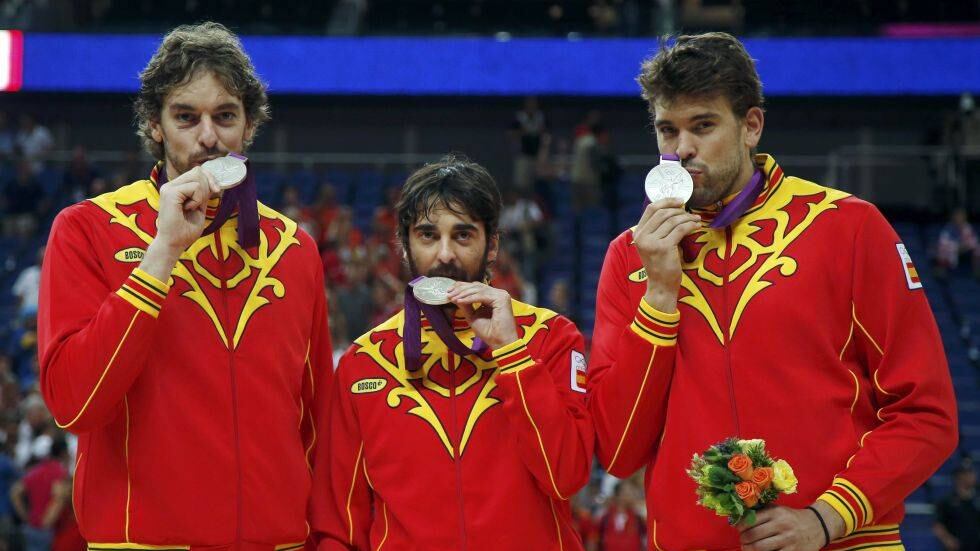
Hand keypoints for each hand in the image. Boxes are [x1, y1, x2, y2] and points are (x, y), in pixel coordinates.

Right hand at [140, 166, 220, 281]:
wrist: (173, 244)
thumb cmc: (185, 231)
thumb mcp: (199, 207)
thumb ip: (202, 194)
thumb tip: (213, 181)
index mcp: (176, 188)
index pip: (196, 171)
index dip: (210, 179)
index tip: (216, 191)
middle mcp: (170, 185)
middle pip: (198, 171)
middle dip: (208, 185)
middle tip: (201, 204)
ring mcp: (168, 188)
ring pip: (197, 176)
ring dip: (201, 194)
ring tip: (191, 208)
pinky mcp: (170, 193)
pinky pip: (195, 187)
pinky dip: (197, 199)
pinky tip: (188, 209)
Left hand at [446, 282, 519, 349]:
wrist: (499, 342)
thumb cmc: (488, 332)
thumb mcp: (472, 316)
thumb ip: (465, 305)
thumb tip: (454, 295)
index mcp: (493, 297)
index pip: (476, 288)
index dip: (462, 287)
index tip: (449, 291)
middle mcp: (498, 294)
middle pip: (477, 286)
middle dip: (461, 289)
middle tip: (448, 293)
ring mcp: (501, 295)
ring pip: (478, 289)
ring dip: (464, 293)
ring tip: (452, 298)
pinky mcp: (501, 298)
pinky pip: (482, 296)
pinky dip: (469, 298)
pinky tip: (460, 301)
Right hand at [632, 199, 699, 312]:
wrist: (661, 285)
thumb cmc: (660, 264)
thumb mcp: (653, 244)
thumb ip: (657, 229)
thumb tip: (674, 210)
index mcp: (638, 233)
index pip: (651, 209)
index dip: (667, 201)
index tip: (680, 201)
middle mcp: (642, 236)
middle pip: (662, 213)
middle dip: (679, 210)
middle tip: (690, 213)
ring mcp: (652, 242)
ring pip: (673, 221)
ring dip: (687, 217)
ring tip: (696, 219)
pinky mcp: (664, 248)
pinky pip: (680, 230)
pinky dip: (691, 225)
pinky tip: (697, 226)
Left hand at [738, 506, 827, 550]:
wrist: (817, 525)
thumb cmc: (791, 517)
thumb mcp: (778, 509)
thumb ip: (761, 512)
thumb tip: (739, 517)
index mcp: (776, 512)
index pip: (751, 520)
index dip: (740, 526)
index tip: (738, 529)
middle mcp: (782, 525)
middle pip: (753, 535)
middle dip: (743, 540)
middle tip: (742, 541)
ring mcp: (788, 540)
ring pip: (760, 548)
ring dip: (749, 549)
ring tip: (747, 548)